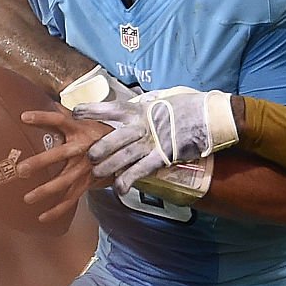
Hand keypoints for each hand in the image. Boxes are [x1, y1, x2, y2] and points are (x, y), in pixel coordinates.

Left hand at [16, 105, 113, 222]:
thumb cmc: (102, 132)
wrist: (130, 149)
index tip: (24, 117)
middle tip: (21, 170)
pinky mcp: (88, 183)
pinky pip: (72, 199)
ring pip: (64, 182)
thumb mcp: (89, 118)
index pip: (59, 120)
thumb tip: (48, 101)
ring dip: (45, 191)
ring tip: (27, 198)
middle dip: (40, 163)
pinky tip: (42, 217)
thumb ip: (68, 113)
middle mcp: (83, 149)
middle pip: (58, 154)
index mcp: (80, 129)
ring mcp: (86, 168)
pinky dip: (57, 210)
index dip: (43, 117)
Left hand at [73, 86, 237, 191]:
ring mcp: (152, 142)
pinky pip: (140, 171)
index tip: (75, 113)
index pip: (109, 108)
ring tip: (99, 173)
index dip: (90, 111)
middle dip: (97, 150)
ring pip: (122, 158)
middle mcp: (142, 125)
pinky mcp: (163, 157)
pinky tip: (120, 188)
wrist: (210, 116)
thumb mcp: (165, 97)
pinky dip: (127, 181)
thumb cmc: (188, 104)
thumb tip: (138, 101)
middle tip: (90, 157)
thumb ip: (148, 102)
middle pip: (111, 139)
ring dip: (108, 168)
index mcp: (140, 108)